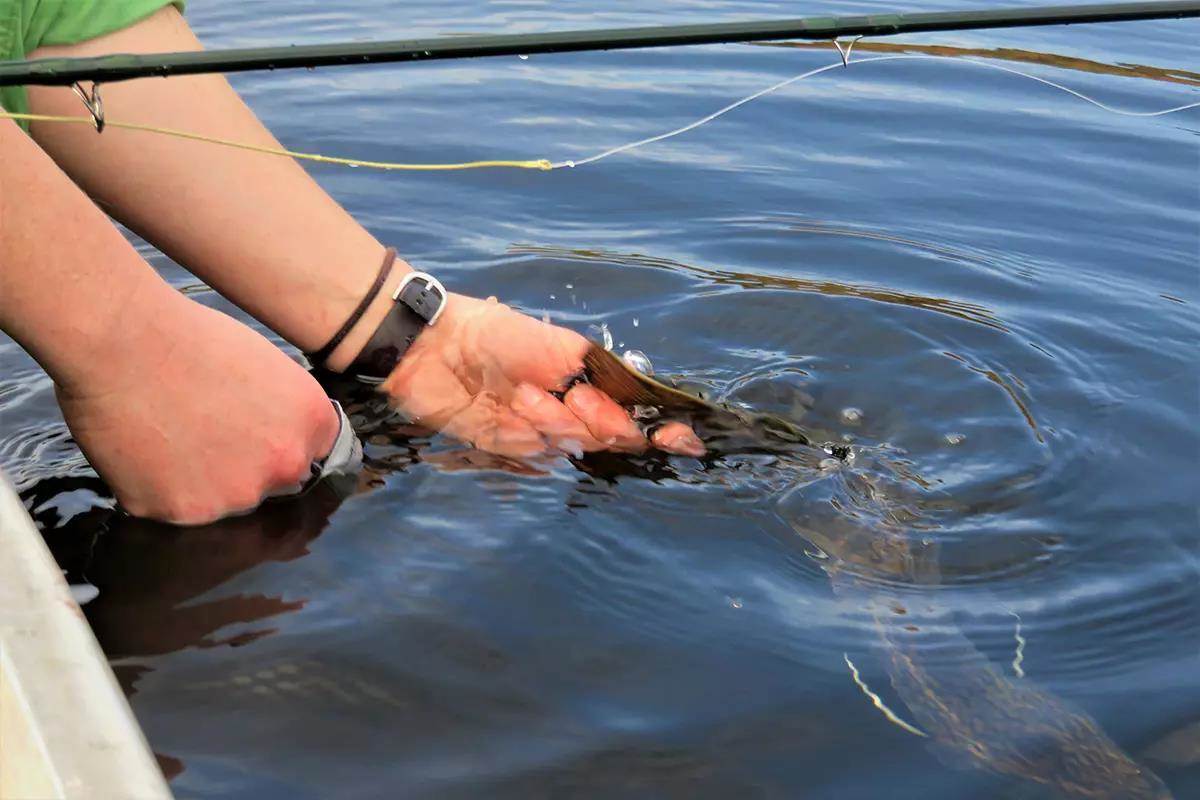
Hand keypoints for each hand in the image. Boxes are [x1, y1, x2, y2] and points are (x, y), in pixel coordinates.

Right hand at [57, 298, 339, 523]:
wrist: (123, 341)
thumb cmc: (189, 338)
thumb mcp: (266, 364)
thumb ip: (284, 411)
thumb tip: (277, 434)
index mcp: (311, 423)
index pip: (313, 454)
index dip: (278, 444)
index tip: (252, 435)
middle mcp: (285, 466)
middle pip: (272, 484)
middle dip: (244, 467)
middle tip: (203, 434)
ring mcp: (236, 495)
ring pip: (225, 502)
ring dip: (202, 483)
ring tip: (169, 438)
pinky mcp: (184, 513)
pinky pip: (175, 510)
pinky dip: (158, 489)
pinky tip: (144, 452)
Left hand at [378, 294, 704, 457]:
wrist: (434, 346)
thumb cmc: (498, 335)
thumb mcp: (559, 346)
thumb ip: (601, 374)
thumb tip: (637, 408)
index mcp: (592, 384)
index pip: (639, 415)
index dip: (664, 432)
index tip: (676, 437)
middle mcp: (573, 413)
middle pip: (611, 438)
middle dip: (597, 421)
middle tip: (572, 397)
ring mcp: (541, 434)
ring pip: (571, 447)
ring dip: (551, 422)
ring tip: (521, 393)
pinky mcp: (507, 449)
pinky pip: (532, 456)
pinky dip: (523, 436)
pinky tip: (504, 412)